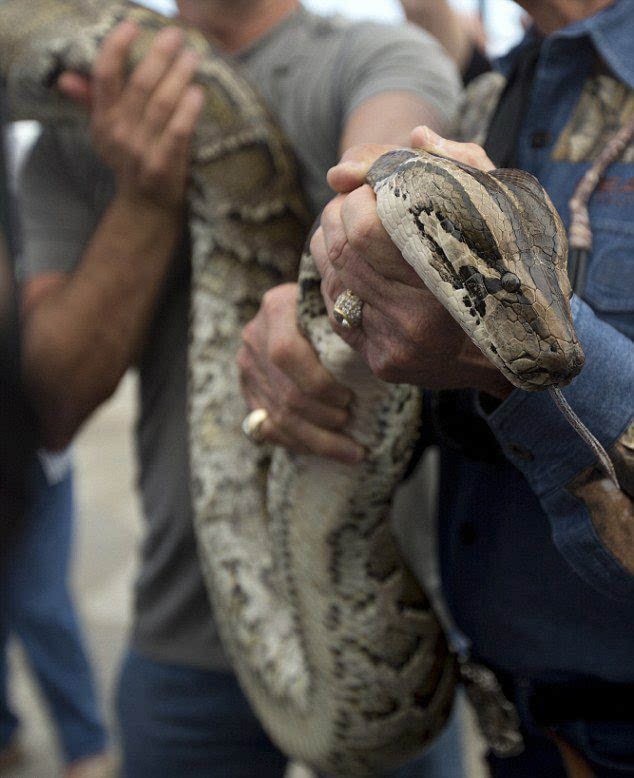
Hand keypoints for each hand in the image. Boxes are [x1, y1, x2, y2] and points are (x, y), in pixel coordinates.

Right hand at [58, 21, 203, 212]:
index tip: (132, 25)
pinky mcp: (162, 167)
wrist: (146, 206)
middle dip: (160, 55)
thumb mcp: (108, 133)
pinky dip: (187, 110)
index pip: (104, 76)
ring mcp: (139, 151)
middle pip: (140, 84)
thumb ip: (92, 103)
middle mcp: (118, 133)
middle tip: (177, 35)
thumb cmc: (132, 159)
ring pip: (161, 104)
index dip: (116, 47)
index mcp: (102, 120)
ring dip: (179, 76)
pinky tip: (198, 92)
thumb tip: (67, 78)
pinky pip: (176, 132)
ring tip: (193, 57)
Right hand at [237, 283, 364, 461]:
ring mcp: (248, 366)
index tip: (348, 398)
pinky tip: (326, 451)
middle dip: (322, 418)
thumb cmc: (340, 311)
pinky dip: (299, 444)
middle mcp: (255, 336)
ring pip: (277, 418)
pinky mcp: (249, 391)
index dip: (317, 384)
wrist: (310, 314)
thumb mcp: (343, 305)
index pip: (286, 354)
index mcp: (276, 308)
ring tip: (349, 450)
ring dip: (316, 440)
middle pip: (284, 392)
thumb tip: (373, 354)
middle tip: (351, 425)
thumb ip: (350, 320)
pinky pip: (268, 428)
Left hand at [314, 127, 510, 397]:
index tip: (377, 183)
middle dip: (342, 209)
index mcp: (449, 281)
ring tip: (355, 222)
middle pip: (343, 247)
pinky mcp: (380, 362)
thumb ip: (461, 164)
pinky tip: (354, 259)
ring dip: (332, 236)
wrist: (515, 349)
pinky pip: (333, 303)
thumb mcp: (501, 205)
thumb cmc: (509, 266)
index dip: (362, 194)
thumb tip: (416, 135)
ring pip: (331, 273)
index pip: (366, 228)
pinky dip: (334, 271)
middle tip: (362, 197)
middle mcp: (415, 323)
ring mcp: (394, 347)